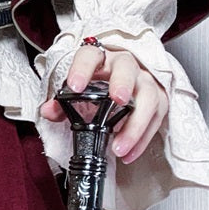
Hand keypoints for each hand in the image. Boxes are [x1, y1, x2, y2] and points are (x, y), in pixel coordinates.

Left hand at [40, 44, 168, 163]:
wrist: (121, 82)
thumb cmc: (97, 84)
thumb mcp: (76, 90)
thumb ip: (60, 102)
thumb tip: (48, 111)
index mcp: (100, 59)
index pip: (89, 56)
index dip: (82, 69)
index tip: (75, 86)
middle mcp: (125, 65)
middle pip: (127, 69)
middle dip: (123, 84)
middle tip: (117, 100)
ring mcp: (145, 81)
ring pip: (148, 96)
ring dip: (135, 124)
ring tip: (119, 146)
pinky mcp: (159, 99)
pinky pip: (157, 118)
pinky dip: (143, 139)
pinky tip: (129, 153)